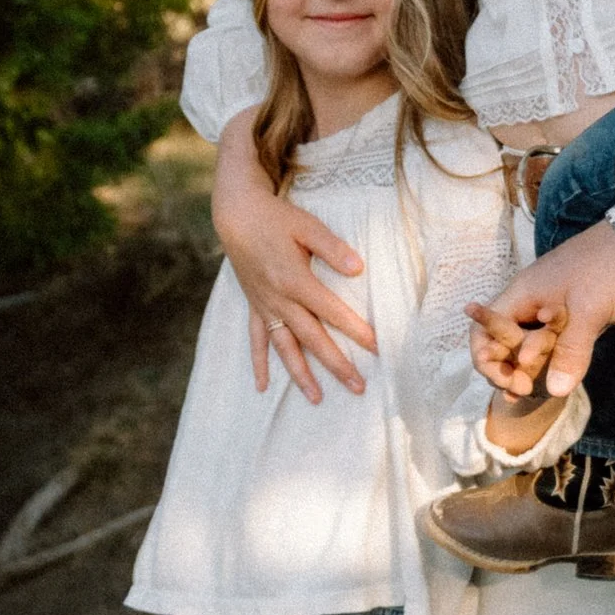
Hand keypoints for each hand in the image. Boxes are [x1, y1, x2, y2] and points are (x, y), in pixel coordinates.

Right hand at [211, 115, 371, 399]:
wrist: (237, 216)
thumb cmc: (277, 219)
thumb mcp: (308, 226)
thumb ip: (333, 249)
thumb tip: (358, 269)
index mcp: (294, 280)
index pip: (331, 311)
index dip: (355, 329)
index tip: (377, 346)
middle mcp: (278, 299)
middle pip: (312, 338)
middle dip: (336, 364)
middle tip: (358, 387)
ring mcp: (265, 307)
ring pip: (284, 347)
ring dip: (300, 374)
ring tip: (316, 398)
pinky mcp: (255, 307)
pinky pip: (257, 341)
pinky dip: (259, 363)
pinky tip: (262, 387)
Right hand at [469, 219, 614, 402]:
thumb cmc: (609, 269)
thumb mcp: (589, 312)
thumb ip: (570, 352)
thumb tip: (555, 391)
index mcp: (522, 296)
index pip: (483, 332)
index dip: (486, 361)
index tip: (510, 382)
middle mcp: (531, 301)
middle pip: (507, 343)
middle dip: (516, 369)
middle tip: (530, 390)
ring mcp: (552, 305)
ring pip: (535, 343)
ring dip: (544, 364)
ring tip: (556, 385)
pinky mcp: (574, 311)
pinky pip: (560, 338)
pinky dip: (566, 353)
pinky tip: (578, 368)